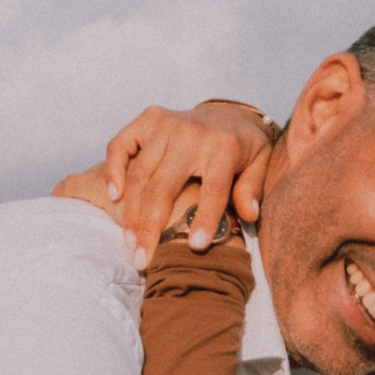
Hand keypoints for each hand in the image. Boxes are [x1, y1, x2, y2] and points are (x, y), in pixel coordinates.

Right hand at [52, 102, 277, 269]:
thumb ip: (252, 189)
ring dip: (131, 213)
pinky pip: (120, 145)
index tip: (196, 247)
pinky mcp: (147, 119)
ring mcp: (165, 124)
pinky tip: (114, 198)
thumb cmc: (243, 150)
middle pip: (163, 187)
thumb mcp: (260, 164)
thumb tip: (248, 215)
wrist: (229, 114)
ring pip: (139, 174)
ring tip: (130, 244)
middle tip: (142, 260)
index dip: (205, 218)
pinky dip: (113, 170)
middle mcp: (191, 134)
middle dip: (151, 228)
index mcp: (224, 147)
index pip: (213, 189)